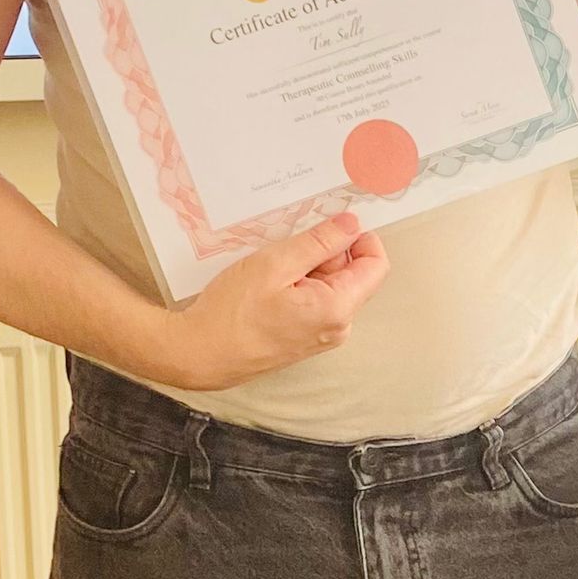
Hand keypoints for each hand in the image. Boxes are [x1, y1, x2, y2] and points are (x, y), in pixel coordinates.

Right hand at [156, 212, 388, 387]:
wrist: (201, 354)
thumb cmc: (232, 313)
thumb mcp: (275, 263)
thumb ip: (319, 242)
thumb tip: (351, 224)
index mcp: (338, 309)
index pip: (376, 265)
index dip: (359, 238)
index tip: (331, 225)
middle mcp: (338, 327)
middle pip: (353, 275)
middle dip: (327, 253)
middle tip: (288, 249)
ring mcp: (322, 335)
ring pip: (332, 286)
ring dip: (309, 268)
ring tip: (274, 269)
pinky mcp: (305, 337)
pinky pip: (315, 301)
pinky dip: (299, 284)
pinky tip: (270, 285)